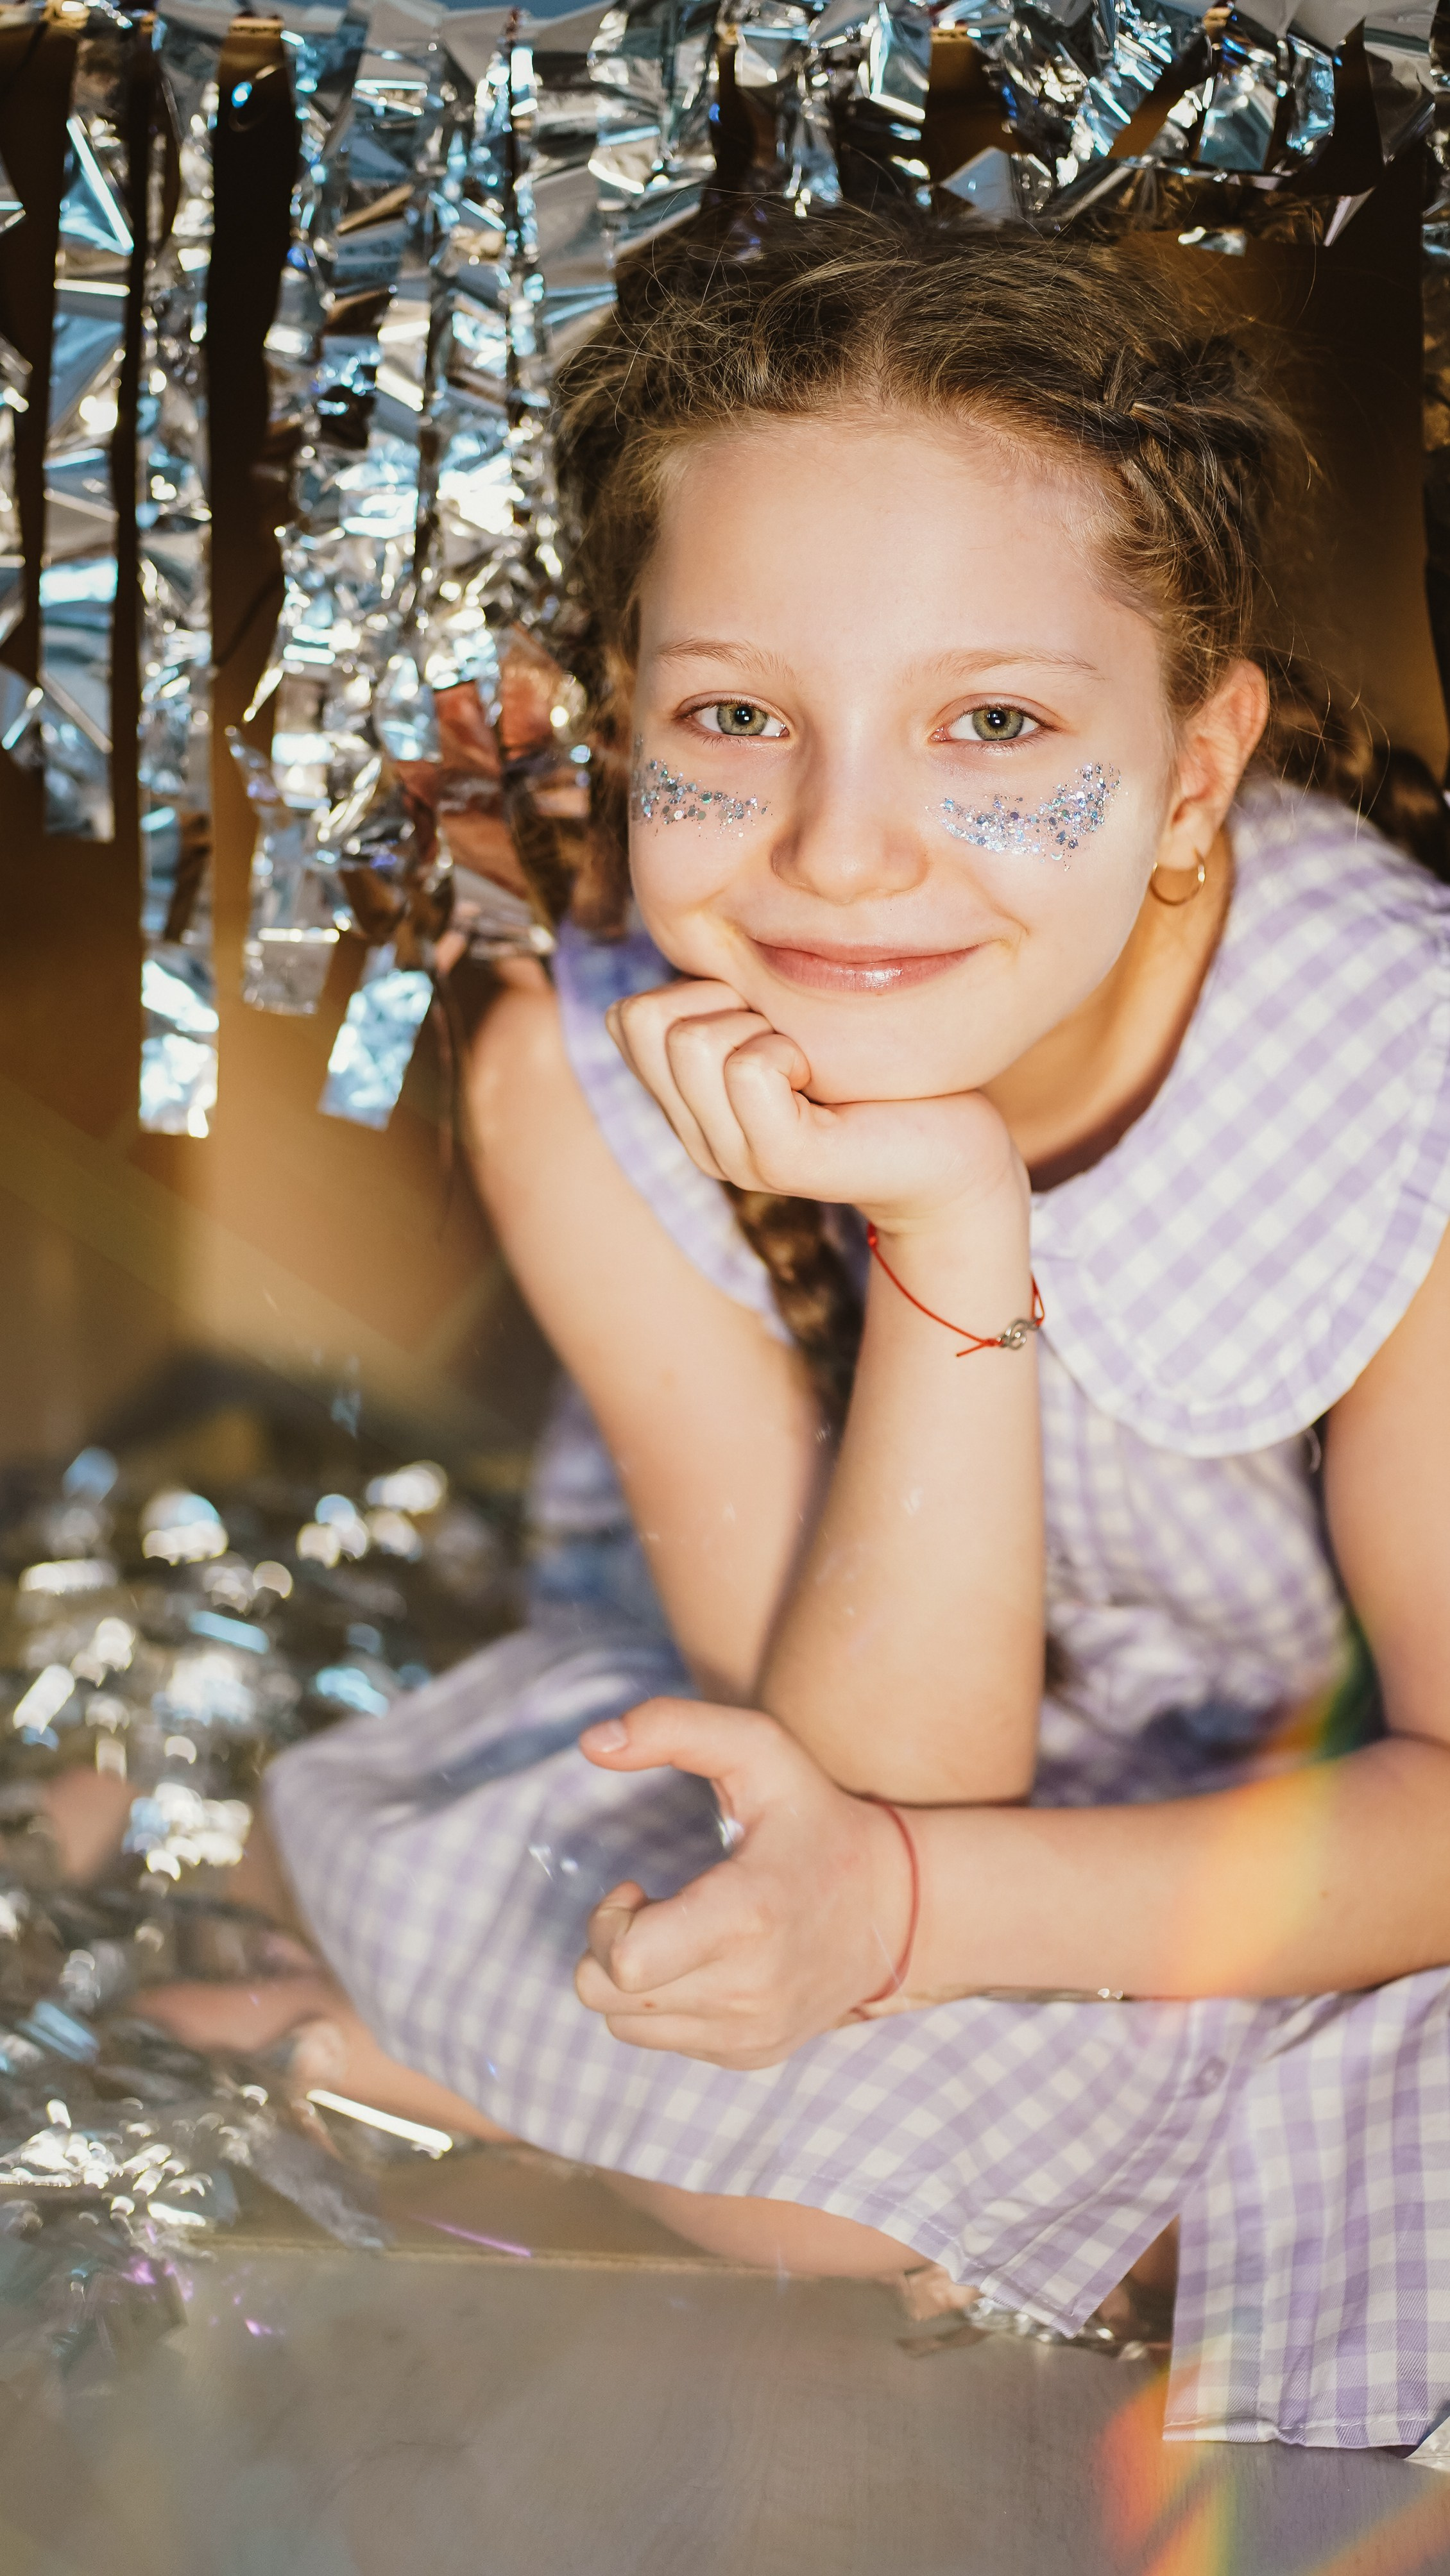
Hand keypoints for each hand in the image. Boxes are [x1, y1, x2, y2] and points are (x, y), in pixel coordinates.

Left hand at [573, 1699, 916, 2068]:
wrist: (894, 1908)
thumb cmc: (814, 1821)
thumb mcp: (760, 1750)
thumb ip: (674, 1727)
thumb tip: (591, 1741)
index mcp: (747, 1916)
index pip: (624, 1961)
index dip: (610, 1919)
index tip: (642, 1887)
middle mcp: (749, 1989)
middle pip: (606, 1994)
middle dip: (609, 1945)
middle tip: (655, 1910)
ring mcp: (750, 2031)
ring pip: (623, 2023)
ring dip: (633, 1977)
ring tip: (682, 1934)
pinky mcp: (749, 2053)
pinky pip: (662, 2042)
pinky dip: (666, 2003)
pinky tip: (707, 1963)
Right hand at [606, 980, 1022, 1234]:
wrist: (951, 1152)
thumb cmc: (873, 1069)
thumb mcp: (781, 1022)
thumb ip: (725, 999)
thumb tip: (689, 919)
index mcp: (688, 1106)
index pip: (625, 1016)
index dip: (693, 991)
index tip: (762, 1017)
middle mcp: (697, 1139)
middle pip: (644, 1019)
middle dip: (720, 1001)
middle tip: (789, 1038)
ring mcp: (731, 1157)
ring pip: (692, 1040)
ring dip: (761, 1025)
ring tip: (809, 1060)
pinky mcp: (777, 1162)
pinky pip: (748, 1067)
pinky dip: (791, 1049)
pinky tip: (823, 1077)